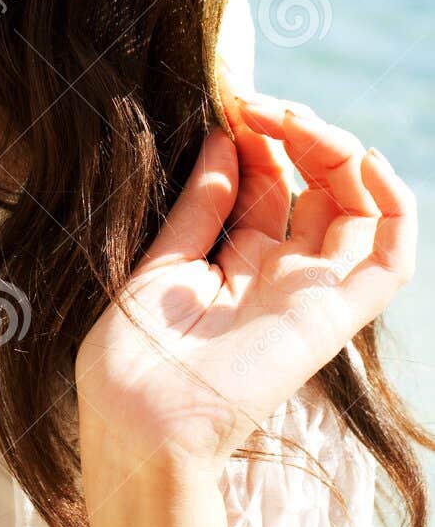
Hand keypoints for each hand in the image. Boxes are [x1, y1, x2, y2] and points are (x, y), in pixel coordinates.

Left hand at [75, 86, 415, 476]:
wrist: (135, 420)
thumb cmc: (132, 357)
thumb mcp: (161, 261)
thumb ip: (200, 205)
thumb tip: (223, 139)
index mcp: (236, 263)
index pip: (269, 185)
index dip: (259, 139)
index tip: (232, 106)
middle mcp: (280, 276)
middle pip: (317, 190)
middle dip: (298, 136)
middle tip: (260, 106)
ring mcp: (310, 295)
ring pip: (358, 212)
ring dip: (340, 154)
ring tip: (300, 119)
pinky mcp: (330, 318)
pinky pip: (389, 264)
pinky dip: (394, 208)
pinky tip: (367, 161)